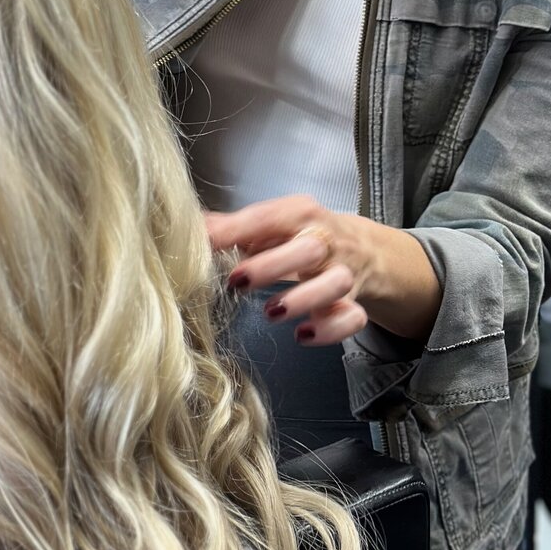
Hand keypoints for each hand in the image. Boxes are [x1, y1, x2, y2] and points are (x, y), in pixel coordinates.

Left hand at [205, 196, 370, 346]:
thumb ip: (232, 227)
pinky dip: (330, 329)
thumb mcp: (271, 225)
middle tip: (238, 282)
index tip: (208, 243)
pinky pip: (352, 317)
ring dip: (303, 299)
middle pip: (309, 248)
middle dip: (273, 266)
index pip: (271, 217)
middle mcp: (325, 241)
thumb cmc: (301, 237)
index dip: (239, 230)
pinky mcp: (355, 303)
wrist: (363, 249)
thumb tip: (187, 225)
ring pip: (336, 283)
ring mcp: (344, 272)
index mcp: (300, 215)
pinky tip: (303, 335)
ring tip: (271, 312)